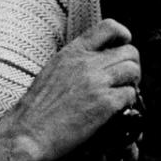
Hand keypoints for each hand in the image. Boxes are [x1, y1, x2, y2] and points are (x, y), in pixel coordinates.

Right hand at [0, 18, 140, 160]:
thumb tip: (98, 62)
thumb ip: (76, 61)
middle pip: (130, 52)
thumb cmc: (37, 108)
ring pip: (133, 71)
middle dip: (131, 66)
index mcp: (72, 51)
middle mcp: (86, 62)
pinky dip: (128, 103)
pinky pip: (130, 95)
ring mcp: (97, 82)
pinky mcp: (104, 104)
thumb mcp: (53, 70)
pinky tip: (117, 111)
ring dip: (132, 84)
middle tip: (123, 81)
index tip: (122, 48)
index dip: (123, 36)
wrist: (27, 133)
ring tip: (121, 95)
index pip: (109, 27)